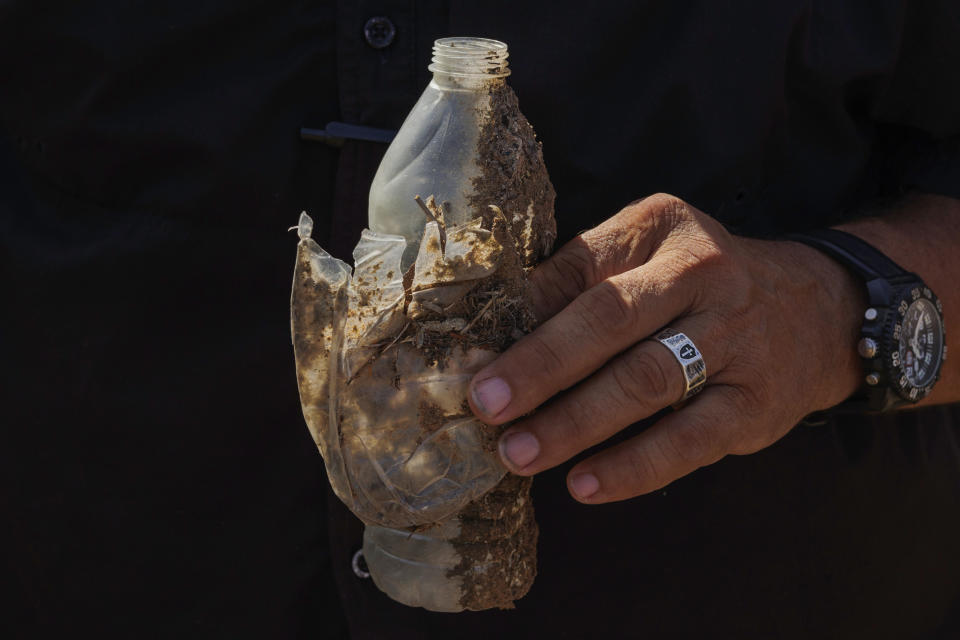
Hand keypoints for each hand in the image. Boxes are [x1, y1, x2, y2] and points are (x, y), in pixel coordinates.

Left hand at [467, 194, 864, 502]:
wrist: (818, 310)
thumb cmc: (701, 283)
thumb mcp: (647, 253)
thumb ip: (577, 282)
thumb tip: (493, 333)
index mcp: (662, 227)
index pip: (581, 266)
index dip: (523, 314)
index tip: (470, 357)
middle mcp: (703, 273)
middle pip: (610, 320)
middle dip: (541, 367)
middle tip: (485, 406)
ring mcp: (734, 338)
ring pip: (646, 381)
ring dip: (575, 423)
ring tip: (519, 454)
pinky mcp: (756, 402)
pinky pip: (688, 440)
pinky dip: (633, 466)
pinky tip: (584, 484)